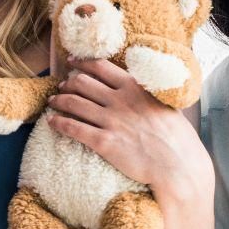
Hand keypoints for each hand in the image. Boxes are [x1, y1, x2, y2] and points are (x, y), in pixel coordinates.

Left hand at [43, 60, 212, 204]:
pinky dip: (59, 123)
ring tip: (52, 101)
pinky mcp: (104, 142)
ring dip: (59, 101)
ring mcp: (111, 121)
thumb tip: (145, 85)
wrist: (177, 164)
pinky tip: (51, 122)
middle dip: (68, 83)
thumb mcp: (166, 103)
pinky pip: (74, 129)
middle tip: (61, 87)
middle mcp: (119, 100)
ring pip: (74, 103)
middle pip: (83, 83)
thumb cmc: (176, 137)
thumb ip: (149, 92)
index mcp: (134, 87)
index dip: (82, 63)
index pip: (100, 67)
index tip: (72, 63)